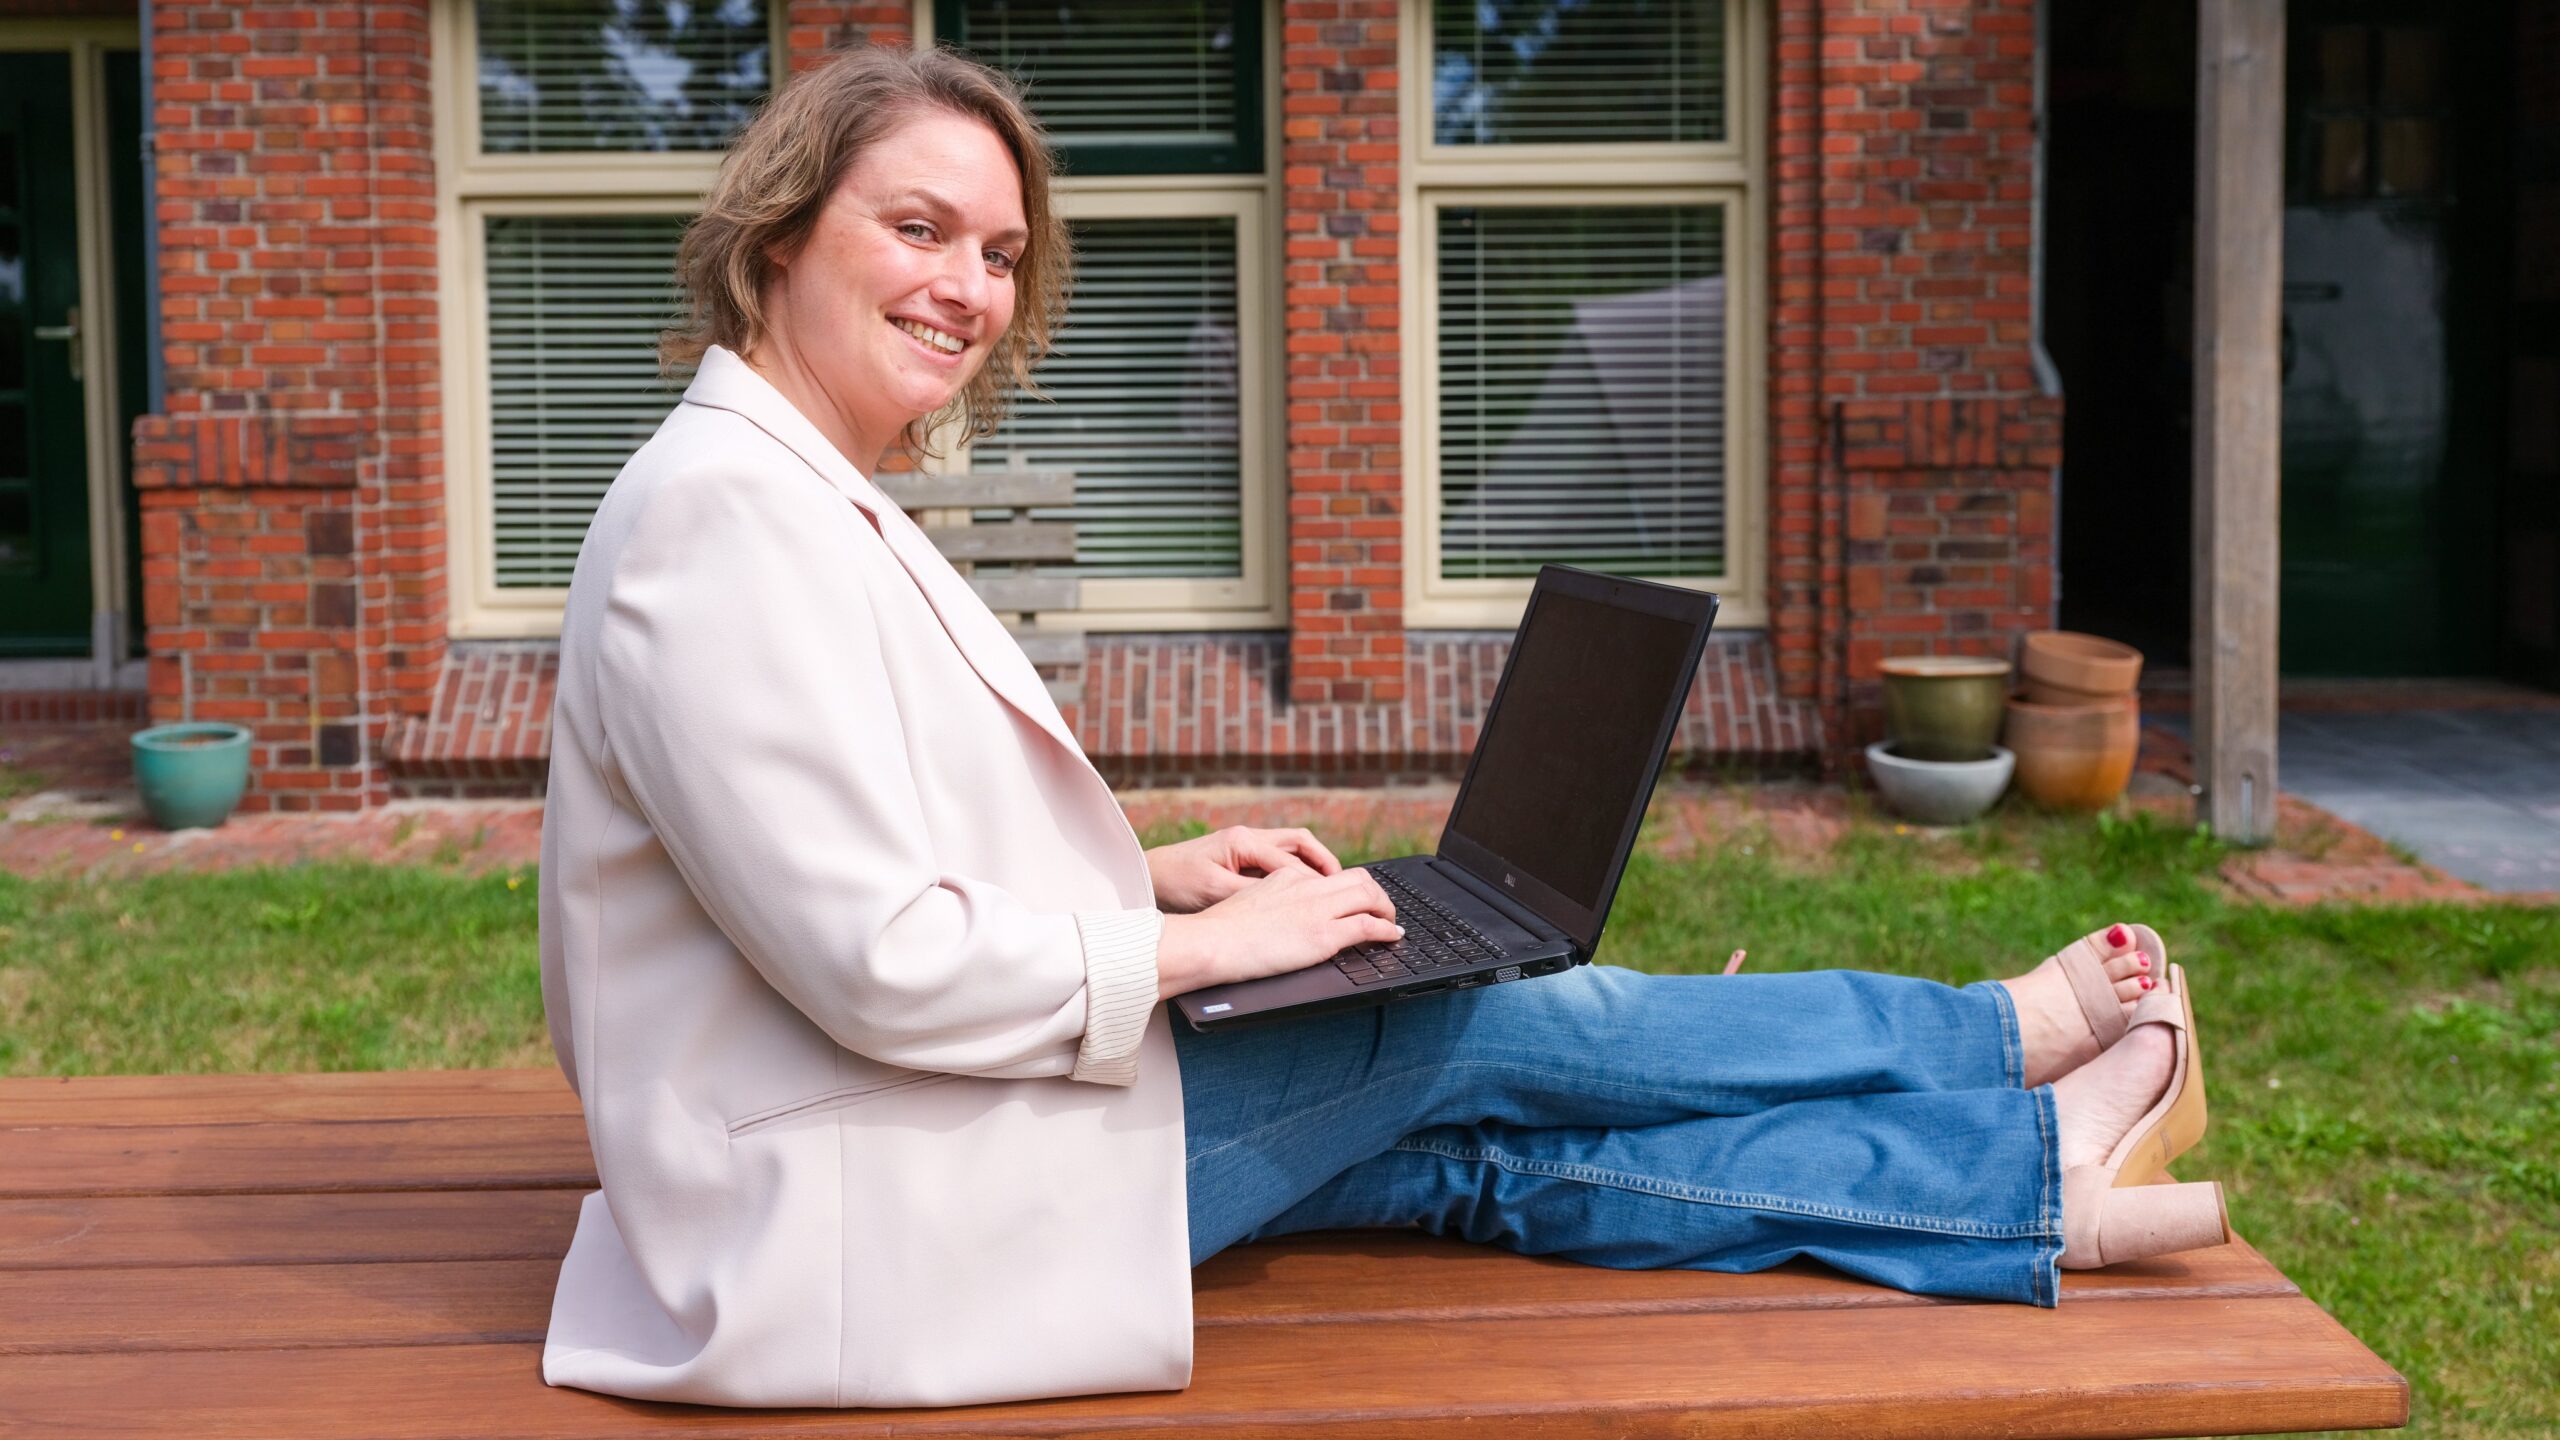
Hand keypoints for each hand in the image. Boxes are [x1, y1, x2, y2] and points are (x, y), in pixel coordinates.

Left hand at [1145, 825, 1344, 912]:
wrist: (1150, 876)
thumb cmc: (1177, 882)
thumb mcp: (1213, 890)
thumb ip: (1250, 893)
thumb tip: (1284, 900)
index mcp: (1242, 841)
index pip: (1290, 859)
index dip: (1313, 879)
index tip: (1333, 896)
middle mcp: (1248, 837)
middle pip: (1300, 842)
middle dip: (1324, 862)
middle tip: (1343, 884)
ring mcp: (1246, 845)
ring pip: (1293, 849)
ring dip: (1313, 865)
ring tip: (1332, 887)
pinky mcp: (1242, 857)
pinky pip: (1280, 860)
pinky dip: (1297, 873)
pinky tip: (1304, 892)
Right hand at [1156, 864, 1403, 1002]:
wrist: (1211, 942)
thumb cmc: (1219, 933)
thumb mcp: (1248, 903)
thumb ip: (1271, 902)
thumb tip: (1281, 918)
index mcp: (1287, 877)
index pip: (1329, 876)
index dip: (1350, 888)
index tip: (1357, 900)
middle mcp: (1306, 887)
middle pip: (1358, 878)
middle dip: (1377, 893)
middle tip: (1383, 910)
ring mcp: (1317, 910)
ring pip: (1370, 895)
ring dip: (1387, 909)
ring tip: (1391, 922)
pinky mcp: (1323, 934)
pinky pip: (1369, 925)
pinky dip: (1387, 930)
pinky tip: (1393, 936)